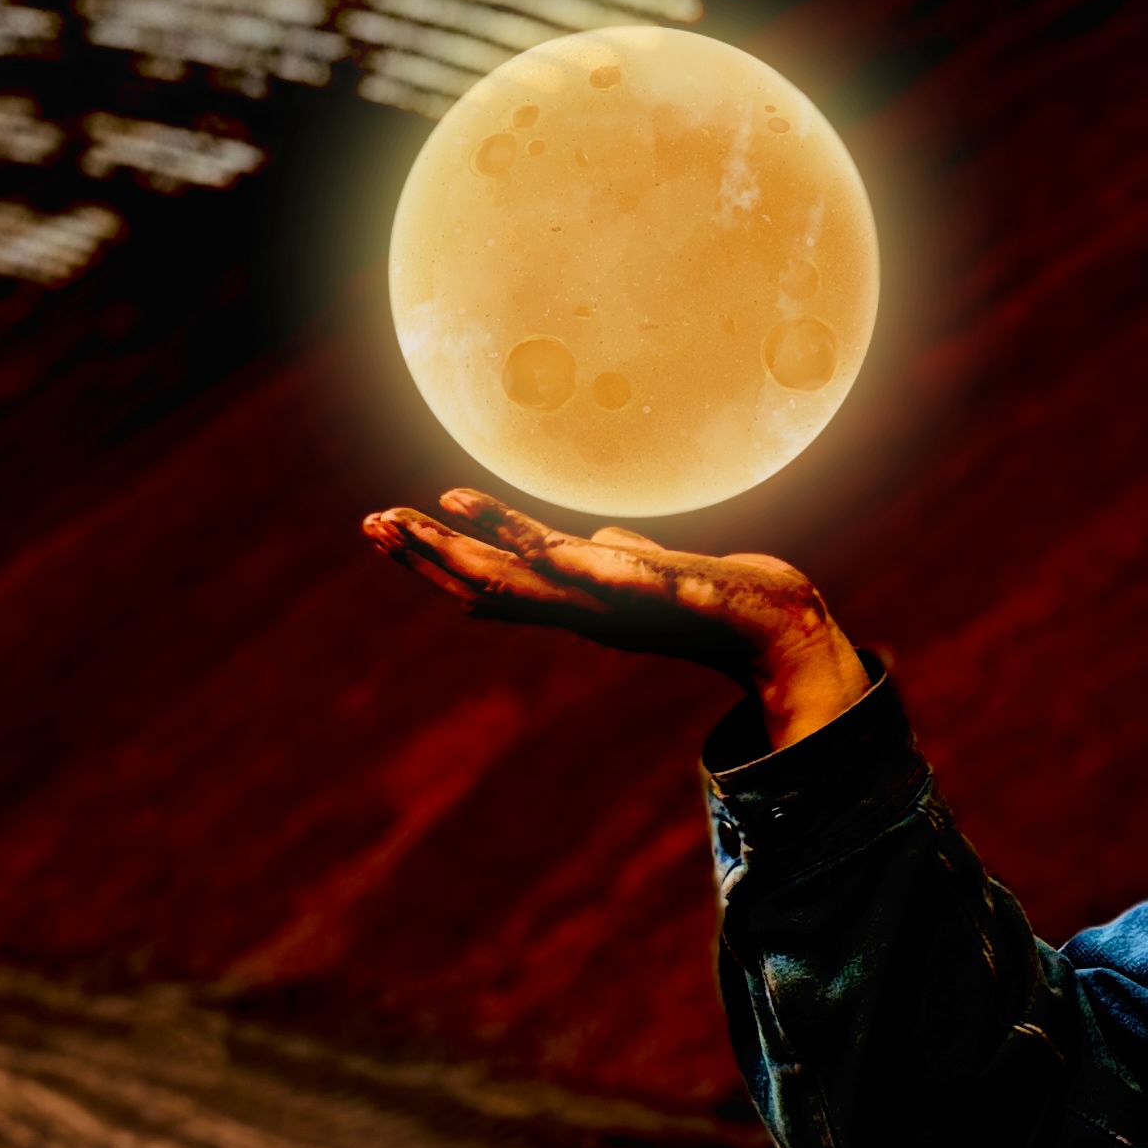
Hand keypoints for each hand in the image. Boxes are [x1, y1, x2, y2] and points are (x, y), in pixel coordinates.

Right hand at [359, 486, 872, 748]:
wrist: (779, 632)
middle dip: (426, 554)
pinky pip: (592, 567)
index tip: (387, 529)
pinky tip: (506, 523)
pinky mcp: (652, 591)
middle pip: (486, 581)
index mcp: (577, 600)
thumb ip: (615, 560)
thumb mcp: (651, 576)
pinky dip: (547, 547)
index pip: (492, 580)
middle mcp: (582, 607)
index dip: (438, 559)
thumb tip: (589, 543)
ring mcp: (610, 602)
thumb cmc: (714, 604)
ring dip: (465, 547)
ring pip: (522, 576)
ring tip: (416, 515)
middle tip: (369, 523)